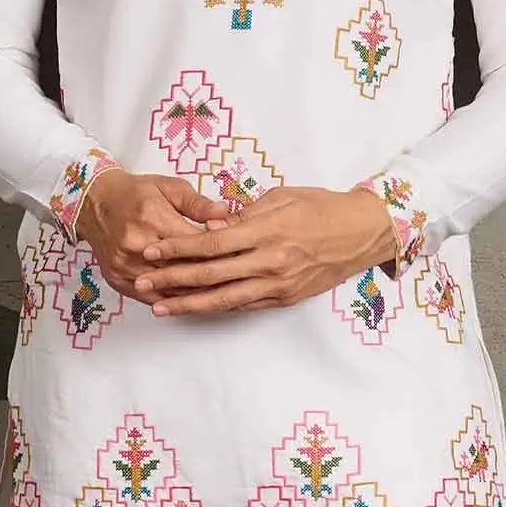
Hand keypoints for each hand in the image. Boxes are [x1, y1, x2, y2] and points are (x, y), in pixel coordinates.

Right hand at [73, 168, 235, 300]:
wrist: (95, 203)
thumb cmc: (135, 194)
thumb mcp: (170, 188)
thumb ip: (198, 204)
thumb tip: (226, 214)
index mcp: (152, 218)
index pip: (194, 243)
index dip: (220, 251)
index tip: (240, 256)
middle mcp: (137, 245)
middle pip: (183, 269)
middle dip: (212, 276)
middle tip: (237, 281)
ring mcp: (125, 266)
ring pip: (168, 288)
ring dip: (194, 295)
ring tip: (221, 297)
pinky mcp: (118, 279)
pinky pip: (151, 298)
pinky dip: (172, 301)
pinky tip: (191, 303)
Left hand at [131, 184, 401, 315]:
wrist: (362, 234)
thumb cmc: (321, 207)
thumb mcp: (281, 198)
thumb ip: (243, 215)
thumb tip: (211, 229)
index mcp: (266, 231)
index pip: (211, 243)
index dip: (178, 249)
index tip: (152, 251)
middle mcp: (270, 262)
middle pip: (211, 275)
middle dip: (173, 280)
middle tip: (143, 284)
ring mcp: (278, 285)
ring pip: (224, 299)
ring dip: (189, 304)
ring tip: (160, 307)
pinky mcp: (285, 299)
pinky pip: (244, 305)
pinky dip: (217, 308)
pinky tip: (196, 309)